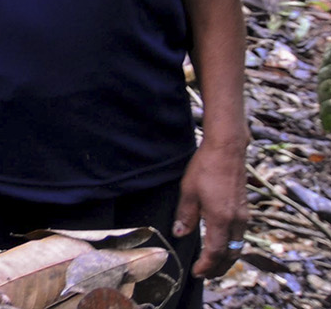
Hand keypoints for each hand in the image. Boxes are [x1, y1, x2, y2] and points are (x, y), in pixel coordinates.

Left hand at [173, 135, 248, 276]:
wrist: (227, 151)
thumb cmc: (205, 168)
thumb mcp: (188, 191)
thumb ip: (185, 215)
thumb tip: (180, 234)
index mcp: (221, 219)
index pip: (215, 252)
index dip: (206, 265)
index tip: (196, 272)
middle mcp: (237, 221)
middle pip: (230, 254)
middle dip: (218, 268)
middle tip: (205, 275)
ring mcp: (243, 216)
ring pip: (238, 247)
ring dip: (226, 259)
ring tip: (213, 265)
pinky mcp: (245, 210)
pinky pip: (240, 236)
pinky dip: (231, 247)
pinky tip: (222, 246)